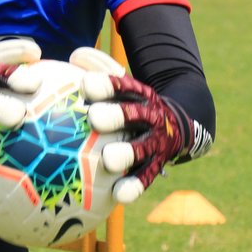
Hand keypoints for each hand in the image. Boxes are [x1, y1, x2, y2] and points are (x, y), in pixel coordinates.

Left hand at [70, 46, 186, 205]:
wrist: (177, 123)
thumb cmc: (132, 103)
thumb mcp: (123, 84)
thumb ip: (99, 69)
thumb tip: (74, 55)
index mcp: (139, 93)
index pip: (123, 85)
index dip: (106, 84)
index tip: (86, 84)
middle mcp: (150, 115)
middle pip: (134, 115)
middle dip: (116, 116)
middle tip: (94, 118)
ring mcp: (156, 140)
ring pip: (142, 148)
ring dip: (127, 153)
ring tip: (109, 160)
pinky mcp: (158, 164)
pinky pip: (146, 176)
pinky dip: (134, 186)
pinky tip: (118, 195)